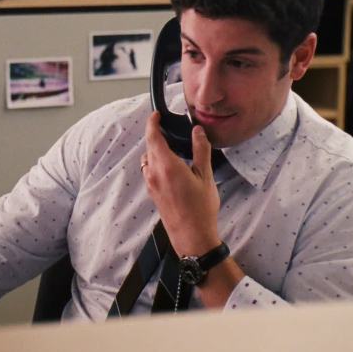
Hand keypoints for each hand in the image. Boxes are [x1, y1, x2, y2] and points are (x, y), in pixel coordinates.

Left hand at [141, 111, 220, 255]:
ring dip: (155, 150)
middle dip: (156, 135)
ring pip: (148, 159)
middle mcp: (154, 173)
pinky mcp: (152, 193)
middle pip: (149, 147)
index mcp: (166, 165)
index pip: (153, 137)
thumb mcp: (205, 176)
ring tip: (170, 146)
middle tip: (168, 128)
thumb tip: (197, 131)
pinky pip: (149, 171)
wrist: (191, 236)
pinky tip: (170, 166)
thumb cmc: (200, 208)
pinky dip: (155, 162)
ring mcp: (151, 184)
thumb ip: (200, 150)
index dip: (152, 123)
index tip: (156, 115)